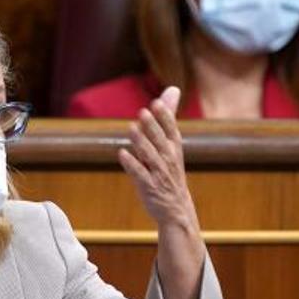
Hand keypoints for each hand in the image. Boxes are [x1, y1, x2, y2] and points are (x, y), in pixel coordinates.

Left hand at [118, 87, 198, 230]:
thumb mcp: (172, 143)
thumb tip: (173, 89)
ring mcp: (159, 174)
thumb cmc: (170, 170)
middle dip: (152, 127)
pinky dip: (132, 164)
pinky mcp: (149, 187)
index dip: (165, 117)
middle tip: (143, 112)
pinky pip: (139, 174)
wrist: (176, 209)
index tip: (157, 103)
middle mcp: (168, 160)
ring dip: (141, 142)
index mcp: (174, 148)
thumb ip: (168, 116)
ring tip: (131, 128)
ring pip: (150, 156)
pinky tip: (122, 153)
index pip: (171, 130)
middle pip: (160, 141)